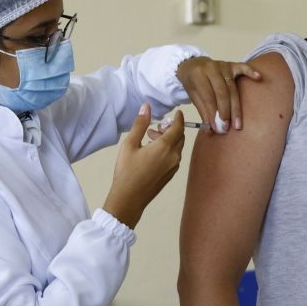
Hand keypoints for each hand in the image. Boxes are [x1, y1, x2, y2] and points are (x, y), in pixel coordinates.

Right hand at [103, 103, 184, 228]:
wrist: (129, 199)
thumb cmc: (127, 171)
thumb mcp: (130, 144)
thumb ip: (140, 124)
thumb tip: (146, 107)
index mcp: (165, 147)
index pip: (178, 127)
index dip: (179, 118)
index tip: (178, 112)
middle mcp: (174, 157)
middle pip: (180, 137)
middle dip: (171, 128)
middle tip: (157, 126)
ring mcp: (174, 167)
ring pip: (177, 147)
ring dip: (168, 139)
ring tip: (149, 138)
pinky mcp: (170, 175)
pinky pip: (174, 157)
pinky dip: (167, 150)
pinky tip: (152, 151)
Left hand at [176, 57, 260, 132]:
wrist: (193, 64)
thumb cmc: (193, 82)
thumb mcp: (193, 95)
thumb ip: (203, 110)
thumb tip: (211, 129)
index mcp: (198, 75)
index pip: (208, 97)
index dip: (213, 113)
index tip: (217, 128)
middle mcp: (212, 68)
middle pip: (222, 92)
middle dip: (226, 112)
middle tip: (227, 128)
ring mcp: (223, 65)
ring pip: (233, 88)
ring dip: (236, 107)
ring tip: (238, 123)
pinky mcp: (232, 65)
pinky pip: (243, 68)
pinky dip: (251, 72)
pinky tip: (258, 77)